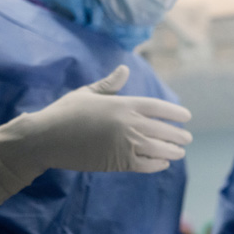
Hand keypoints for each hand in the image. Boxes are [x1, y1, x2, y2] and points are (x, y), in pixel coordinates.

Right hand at [0, 65, 192, 203]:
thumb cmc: (65, 112)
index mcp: (122, 104)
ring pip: (157, 148)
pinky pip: (144, 164)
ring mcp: (124, 144)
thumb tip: (125, 69)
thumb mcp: (88, 93)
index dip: (174, 112)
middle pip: (162, 129)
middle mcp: (127, 123)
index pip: (158, 107)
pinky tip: (163, 163)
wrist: (47, 138)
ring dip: (172, 151)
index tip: (186, 117)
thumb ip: (110, 85)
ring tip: (179, 152)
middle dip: (177, 134)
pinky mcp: (117, 162)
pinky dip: (156, 164)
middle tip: (187, 138)